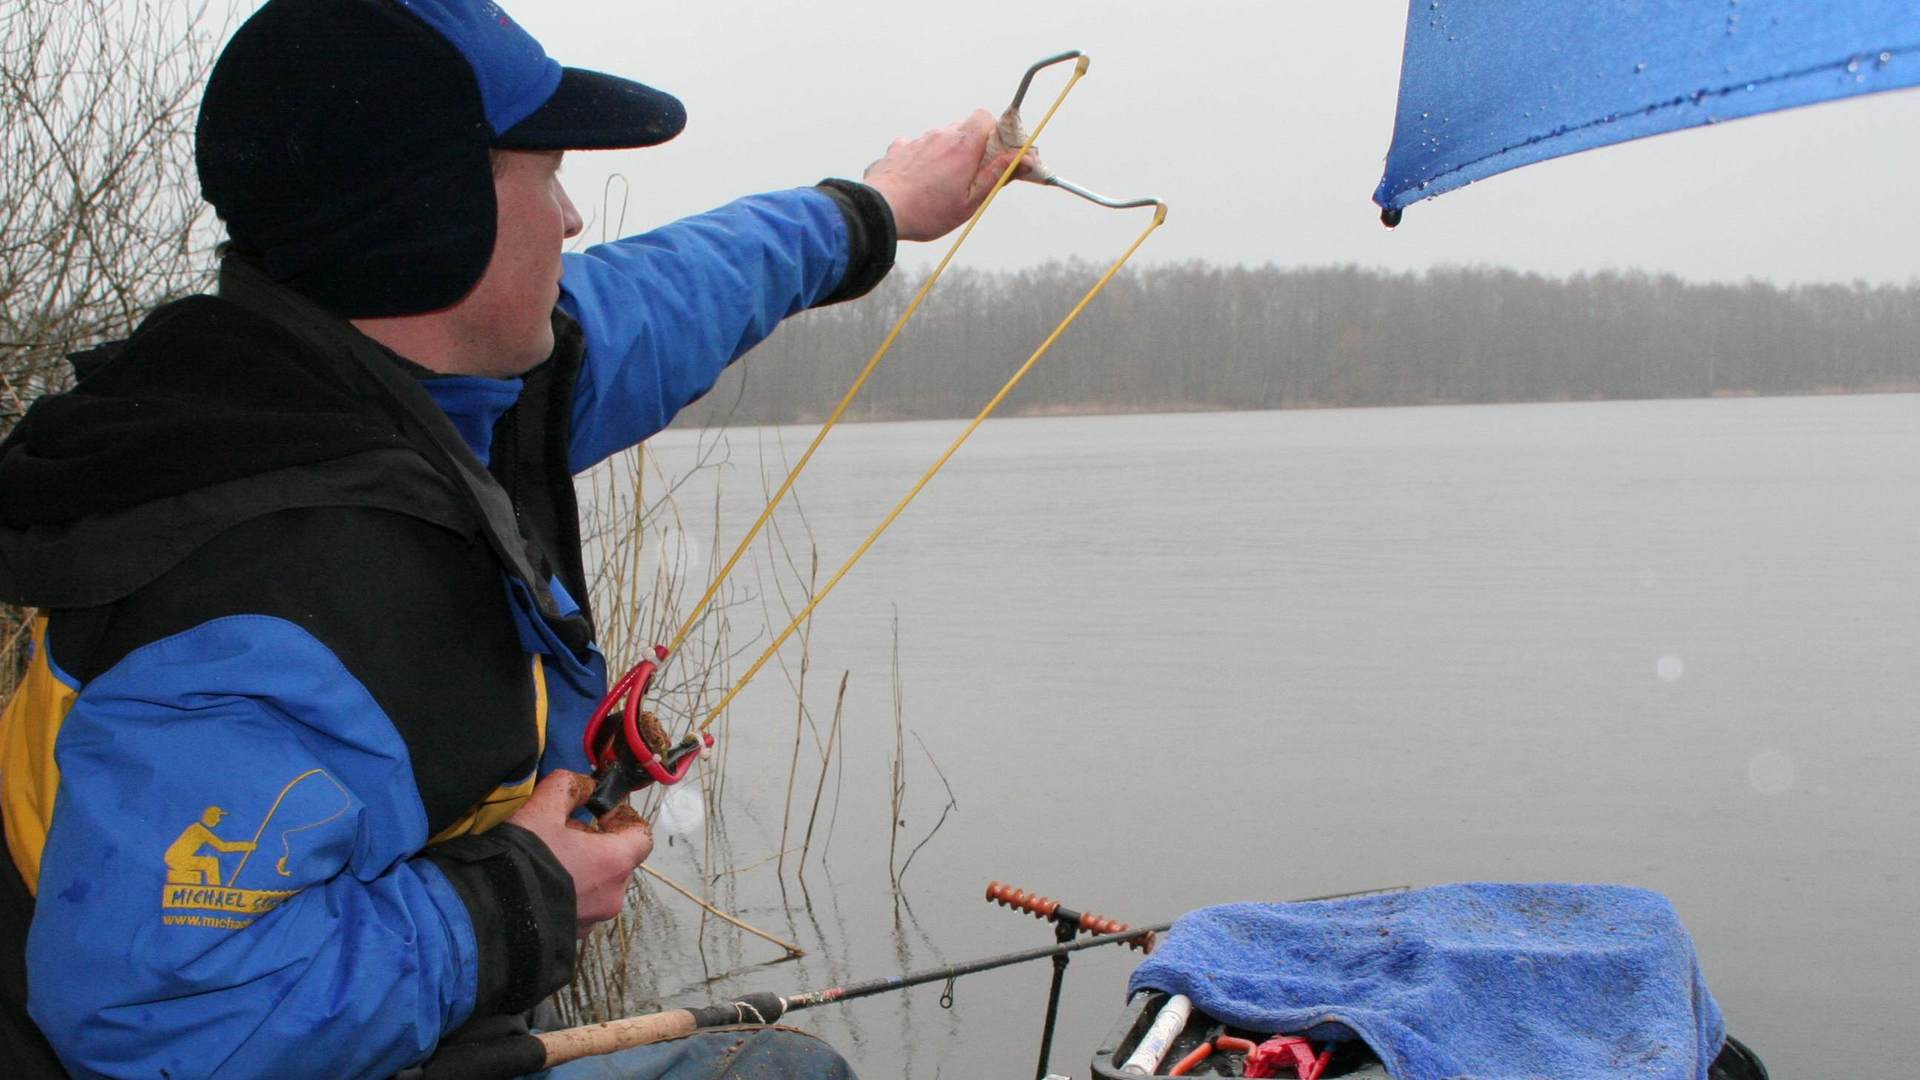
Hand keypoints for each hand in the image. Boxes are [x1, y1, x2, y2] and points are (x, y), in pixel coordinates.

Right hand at [506, 770, 653, 937]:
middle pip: (620, 862)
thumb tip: (584, 785)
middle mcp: (613, 895)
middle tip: (567, 833)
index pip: (642, 837)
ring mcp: (594, 920)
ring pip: (601, 887)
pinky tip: (543, 885)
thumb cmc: (523, 859)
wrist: (488, 914)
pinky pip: (582, 908)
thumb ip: (568, 787)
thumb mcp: (541, 809)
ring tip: (552, 860)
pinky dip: (571, 894)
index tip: (600, 813)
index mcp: (614, 863)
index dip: (625, 820)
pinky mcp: (574, 936)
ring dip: (585, 870)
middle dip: (600, 844)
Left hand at [862, 108, 1035, 241]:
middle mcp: (941, 135)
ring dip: (947, 152)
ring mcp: (917, 140)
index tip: (998, 153)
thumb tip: (1025, 159)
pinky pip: (915, 145)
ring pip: (940, 136)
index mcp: (963, 145)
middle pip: (964, 127)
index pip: (985, 117)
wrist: (881, 212)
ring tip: (941, 182)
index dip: (994, 132)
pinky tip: (917, 176)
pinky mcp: (897, 149)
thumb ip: (998, 175)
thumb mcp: (971, 200)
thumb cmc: (928, 211)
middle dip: (972, 145)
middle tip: (972, 173)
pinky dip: (921, 157)